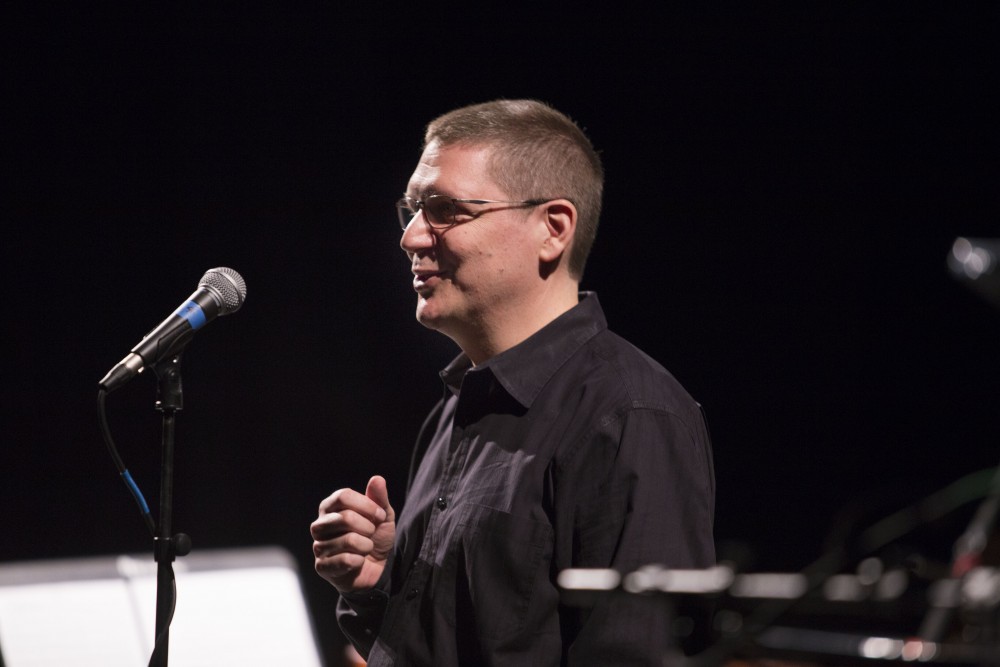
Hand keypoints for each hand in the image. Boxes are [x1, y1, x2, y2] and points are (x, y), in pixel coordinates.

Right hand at [311, 475, 395, 592]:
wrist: (377, 568)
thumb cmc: (376, 537)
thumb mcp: (383, 516)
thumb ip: (379, 498)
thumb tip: (377, 479)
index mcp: (330, 507)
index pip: (343, 496)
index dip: (366, 505)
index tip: (381, 515)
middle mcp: (319, 525)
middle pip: (345, 517)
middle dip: (368, 527)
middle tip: (372, 534)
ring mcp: (318, 546)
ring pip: (348, 540)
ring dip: (366, 545)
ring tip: (365, 548)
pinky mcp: (321, 567)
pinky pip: (345, 560)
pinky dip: (359, 560)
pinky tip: (359, 561)